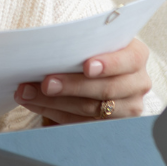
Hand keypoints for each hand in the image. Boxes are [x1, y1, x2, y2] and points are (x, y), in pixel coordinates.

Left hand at [14, 37, 151, 125]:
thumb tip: (47, 43)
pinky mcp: (110, 126)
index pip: (129, 60)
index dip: (109, 64)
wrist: (100, 67)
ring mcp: (128, 108)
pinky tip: (34, 103)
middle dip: (72, 86)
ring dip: (56, 102)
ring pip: (91, 110)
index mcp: (136, 55)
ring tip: (29, 93)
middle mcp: (138, 83)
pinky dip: (54, 113)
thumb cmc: (94, 48)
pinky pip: (81, 123)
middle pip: (106, 89)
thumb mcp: (94, 39)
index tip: (87, 66)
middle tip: (46, 83)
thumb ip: (81, 41)